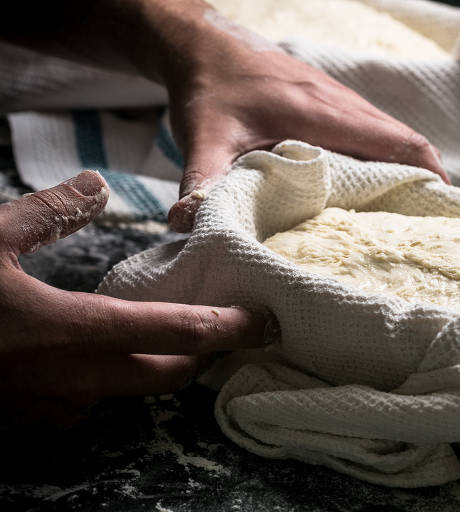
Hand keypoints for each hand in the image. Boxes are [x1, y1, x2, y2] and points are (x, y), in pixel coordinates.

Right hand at [0, 171, 268, 427]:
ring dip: (153, 365)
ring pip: (128, 392)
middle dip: (204, 353)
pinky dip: (105, 376)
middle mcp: (76, 382)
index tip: (267, 322)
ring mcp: (53, 409)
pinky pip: (86, 401)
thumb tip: (95, 186)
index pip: (181, 334)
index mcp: (76, 331)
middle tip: (224, 326)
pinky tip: (93, 351)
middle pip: (171, 375)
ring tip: (162, 331)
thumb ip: (51, 213)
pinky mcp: (31, 422)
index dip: (232, 328)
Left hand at [165, 28, 447, 231]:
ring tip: (407, 214)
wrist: (205, 45)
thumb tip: (189, 228)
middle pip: (406, 141)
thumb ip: (201, 183)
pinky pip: (374, 132)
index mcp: (323, 112)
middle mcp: (342, 105)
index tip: (443, 207)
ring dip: (406, 169)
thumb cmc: (210, 87)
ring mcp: (341, 101)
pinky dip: (387, 158)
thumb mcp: (203, 137)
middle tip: (428, 224)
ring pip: (392, 136)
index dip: (428, 172)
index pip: (397, 141)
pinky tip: (374, 187)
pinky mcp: (333, 104)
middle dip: (424, 180)